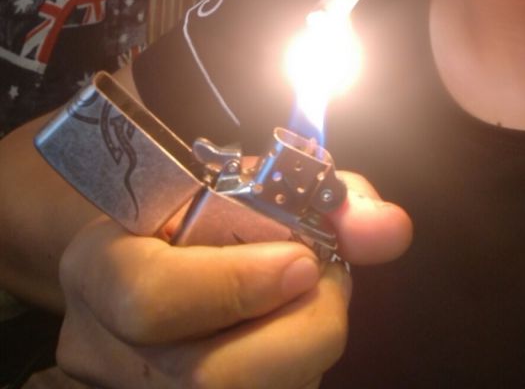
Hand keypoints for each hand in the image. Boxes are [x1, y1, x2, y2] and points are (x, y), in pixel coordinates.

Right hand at [57, 172, 411, 387]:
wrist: (144, 258)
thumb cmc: (197, 214)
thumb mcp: (248, 184)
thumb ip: (324, 196)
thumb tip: (392, 228)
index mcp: (102, 268)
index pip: (152, 298)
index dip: (237, 284)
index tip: (302, 260)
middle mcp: (108, 348)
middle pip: (213, 380)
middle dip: (303, 332)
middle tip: (326, 284)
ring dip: (308, 353)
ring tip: (313, 302)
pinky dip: (297, 371)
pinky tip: (294, 337)